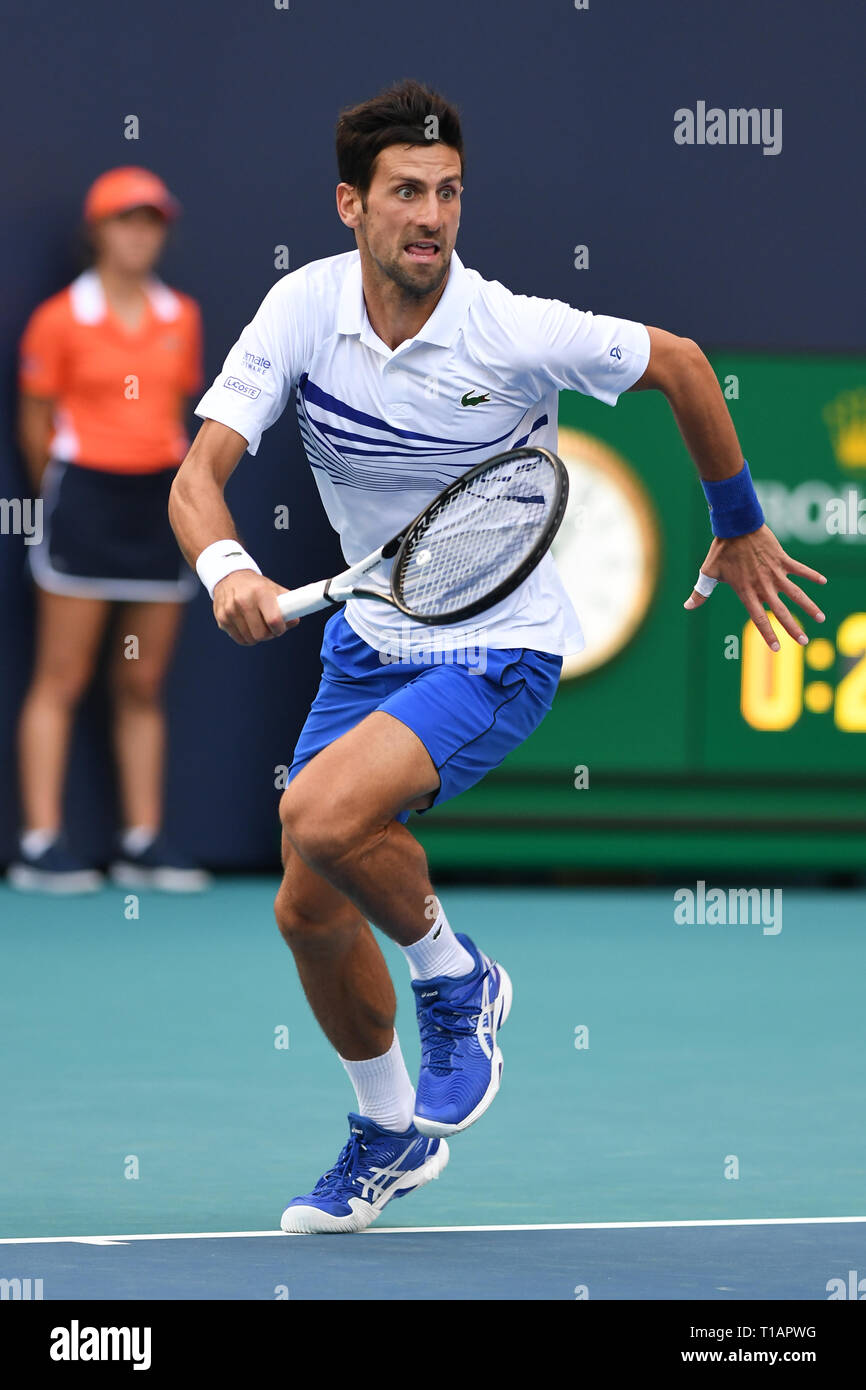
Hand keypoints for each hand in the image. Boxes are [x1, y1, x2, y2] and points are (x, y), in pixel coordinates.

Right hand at [212, 570, 298, 645]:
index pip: (273, 620)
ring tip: (258, 626)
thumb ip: (288, 605)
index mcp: (261, 592)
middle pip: (261, 634)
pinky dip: (246, 637)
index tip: (280, 627)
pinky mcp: (221, 618)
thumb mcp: (274, 589)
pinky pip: (239, 639)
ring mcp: (230, 610)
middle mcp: (243, 601)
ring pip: (250, 639)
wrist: (229, 576)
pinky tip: (247, 627)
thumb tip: (294, 621)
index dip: (280, 629)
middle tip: (269, 628)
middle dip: (268, 635)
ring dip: (257, 637)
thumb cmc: (256, 586)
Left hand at [683, 523, 827, 650]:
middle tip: (804, 642)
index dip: (768, 634)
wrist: (736, 525)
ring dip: (809, 606)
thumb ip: (701, 592)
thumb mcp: (708, 573)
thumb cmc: (721, 550)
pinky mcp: (782, 559)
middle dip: (793, 628)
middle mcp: (763, 585)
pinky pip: (800, 569)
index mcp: (746, 591)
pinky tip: (823, 582)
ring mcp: (775, 572)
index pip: (759, 618)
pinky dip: (811, 575)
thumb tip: (687, 606)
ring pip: (796, 594)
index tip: (777, 648)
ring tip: (821, 619)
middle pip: (781, 611)